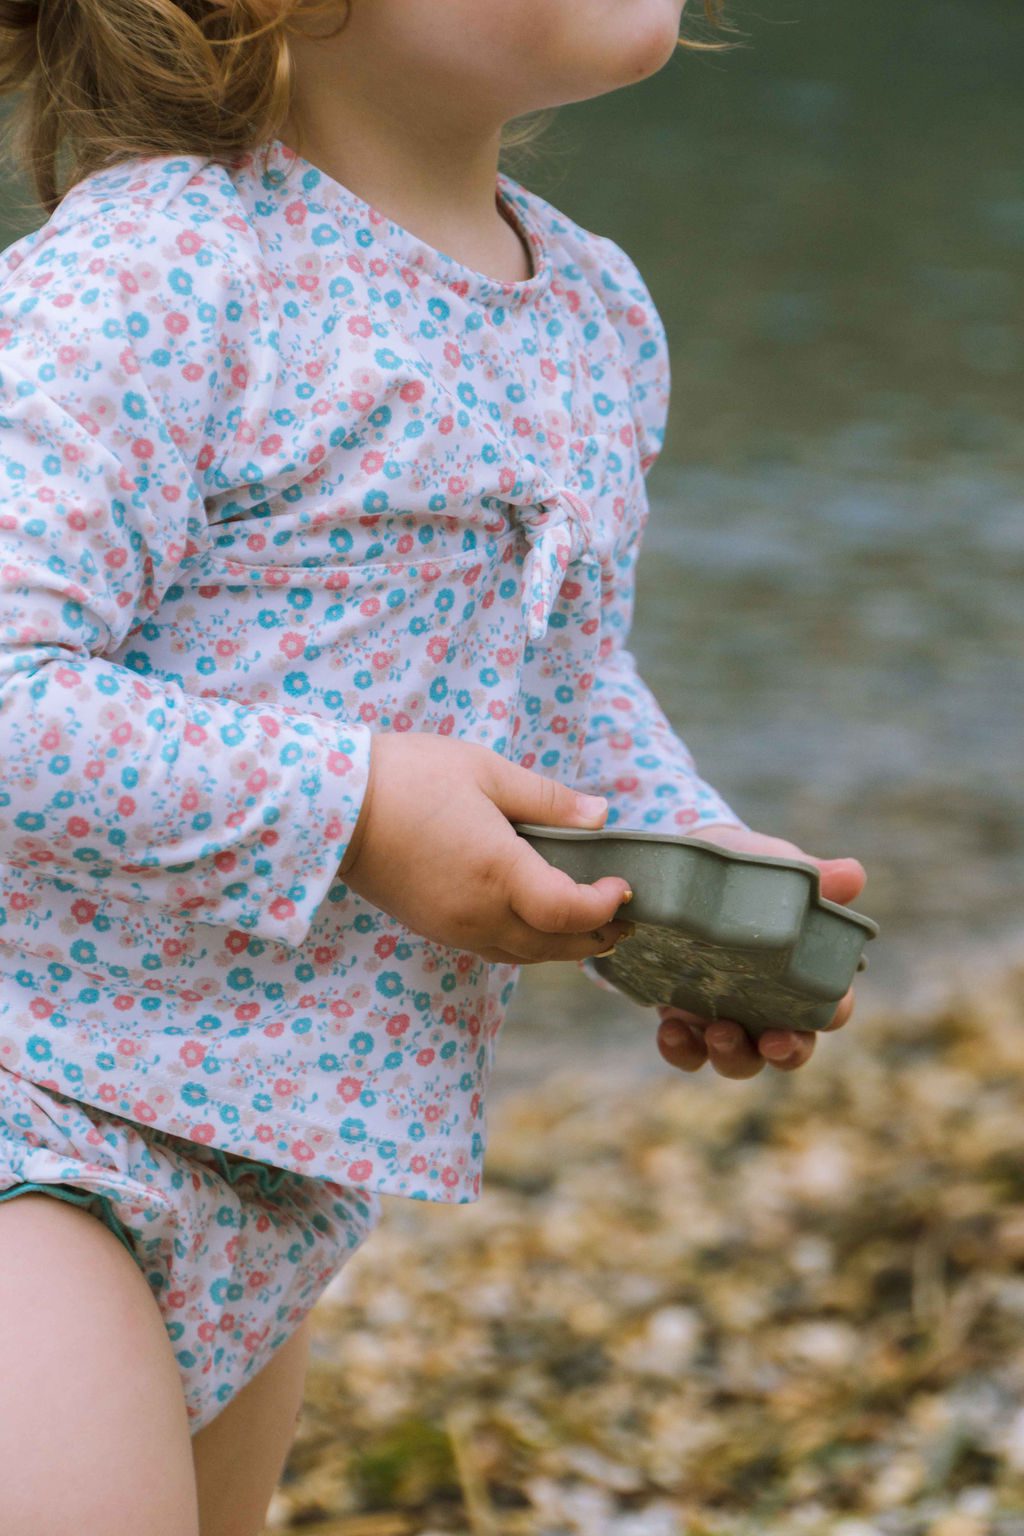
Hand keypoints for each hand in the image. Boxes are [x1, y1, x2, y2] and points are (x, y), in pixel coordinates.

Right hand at [339, 732, 634, 962]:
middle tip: (624, 919)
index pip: (570, 912)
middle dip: (596, 936)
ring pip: (524, 955)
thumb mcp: (486, 771)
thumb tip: (599, 816)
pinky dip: (527, 944)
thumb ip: (548, 800)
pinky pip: (494, 950)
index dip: (605, 905)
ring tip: (590, 926)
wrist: (331, 806)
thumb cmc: (410, 776)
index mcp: (498, 873)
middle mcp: (479, 913)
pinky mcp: (434, 928)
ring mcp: (454, 928)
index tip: (624, 885)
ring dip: (563, 946)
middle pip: (554, 945)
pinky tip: (536, 922)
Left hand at [654, 823, 866, 1078]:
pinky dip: (682, 1050)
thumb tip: (853, 875)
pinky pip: (688, 1051)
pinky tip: (670, 1030)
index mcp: (802, 972)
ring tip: (717, 1033)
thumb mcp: (776, 866)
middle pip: (792, 1048)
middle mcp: (769, 1004)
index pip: (832, 1005)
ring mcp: (727, 1014)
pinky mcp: (684, 1016)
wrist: (682, 865)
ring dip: (733, 1056)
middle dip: (788, 1053)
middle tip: (774, 1042)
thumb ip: (815, 876)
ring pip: (740, 1059)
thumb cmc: (745, 866)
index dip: (835, 1011)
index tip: (829, 1007)